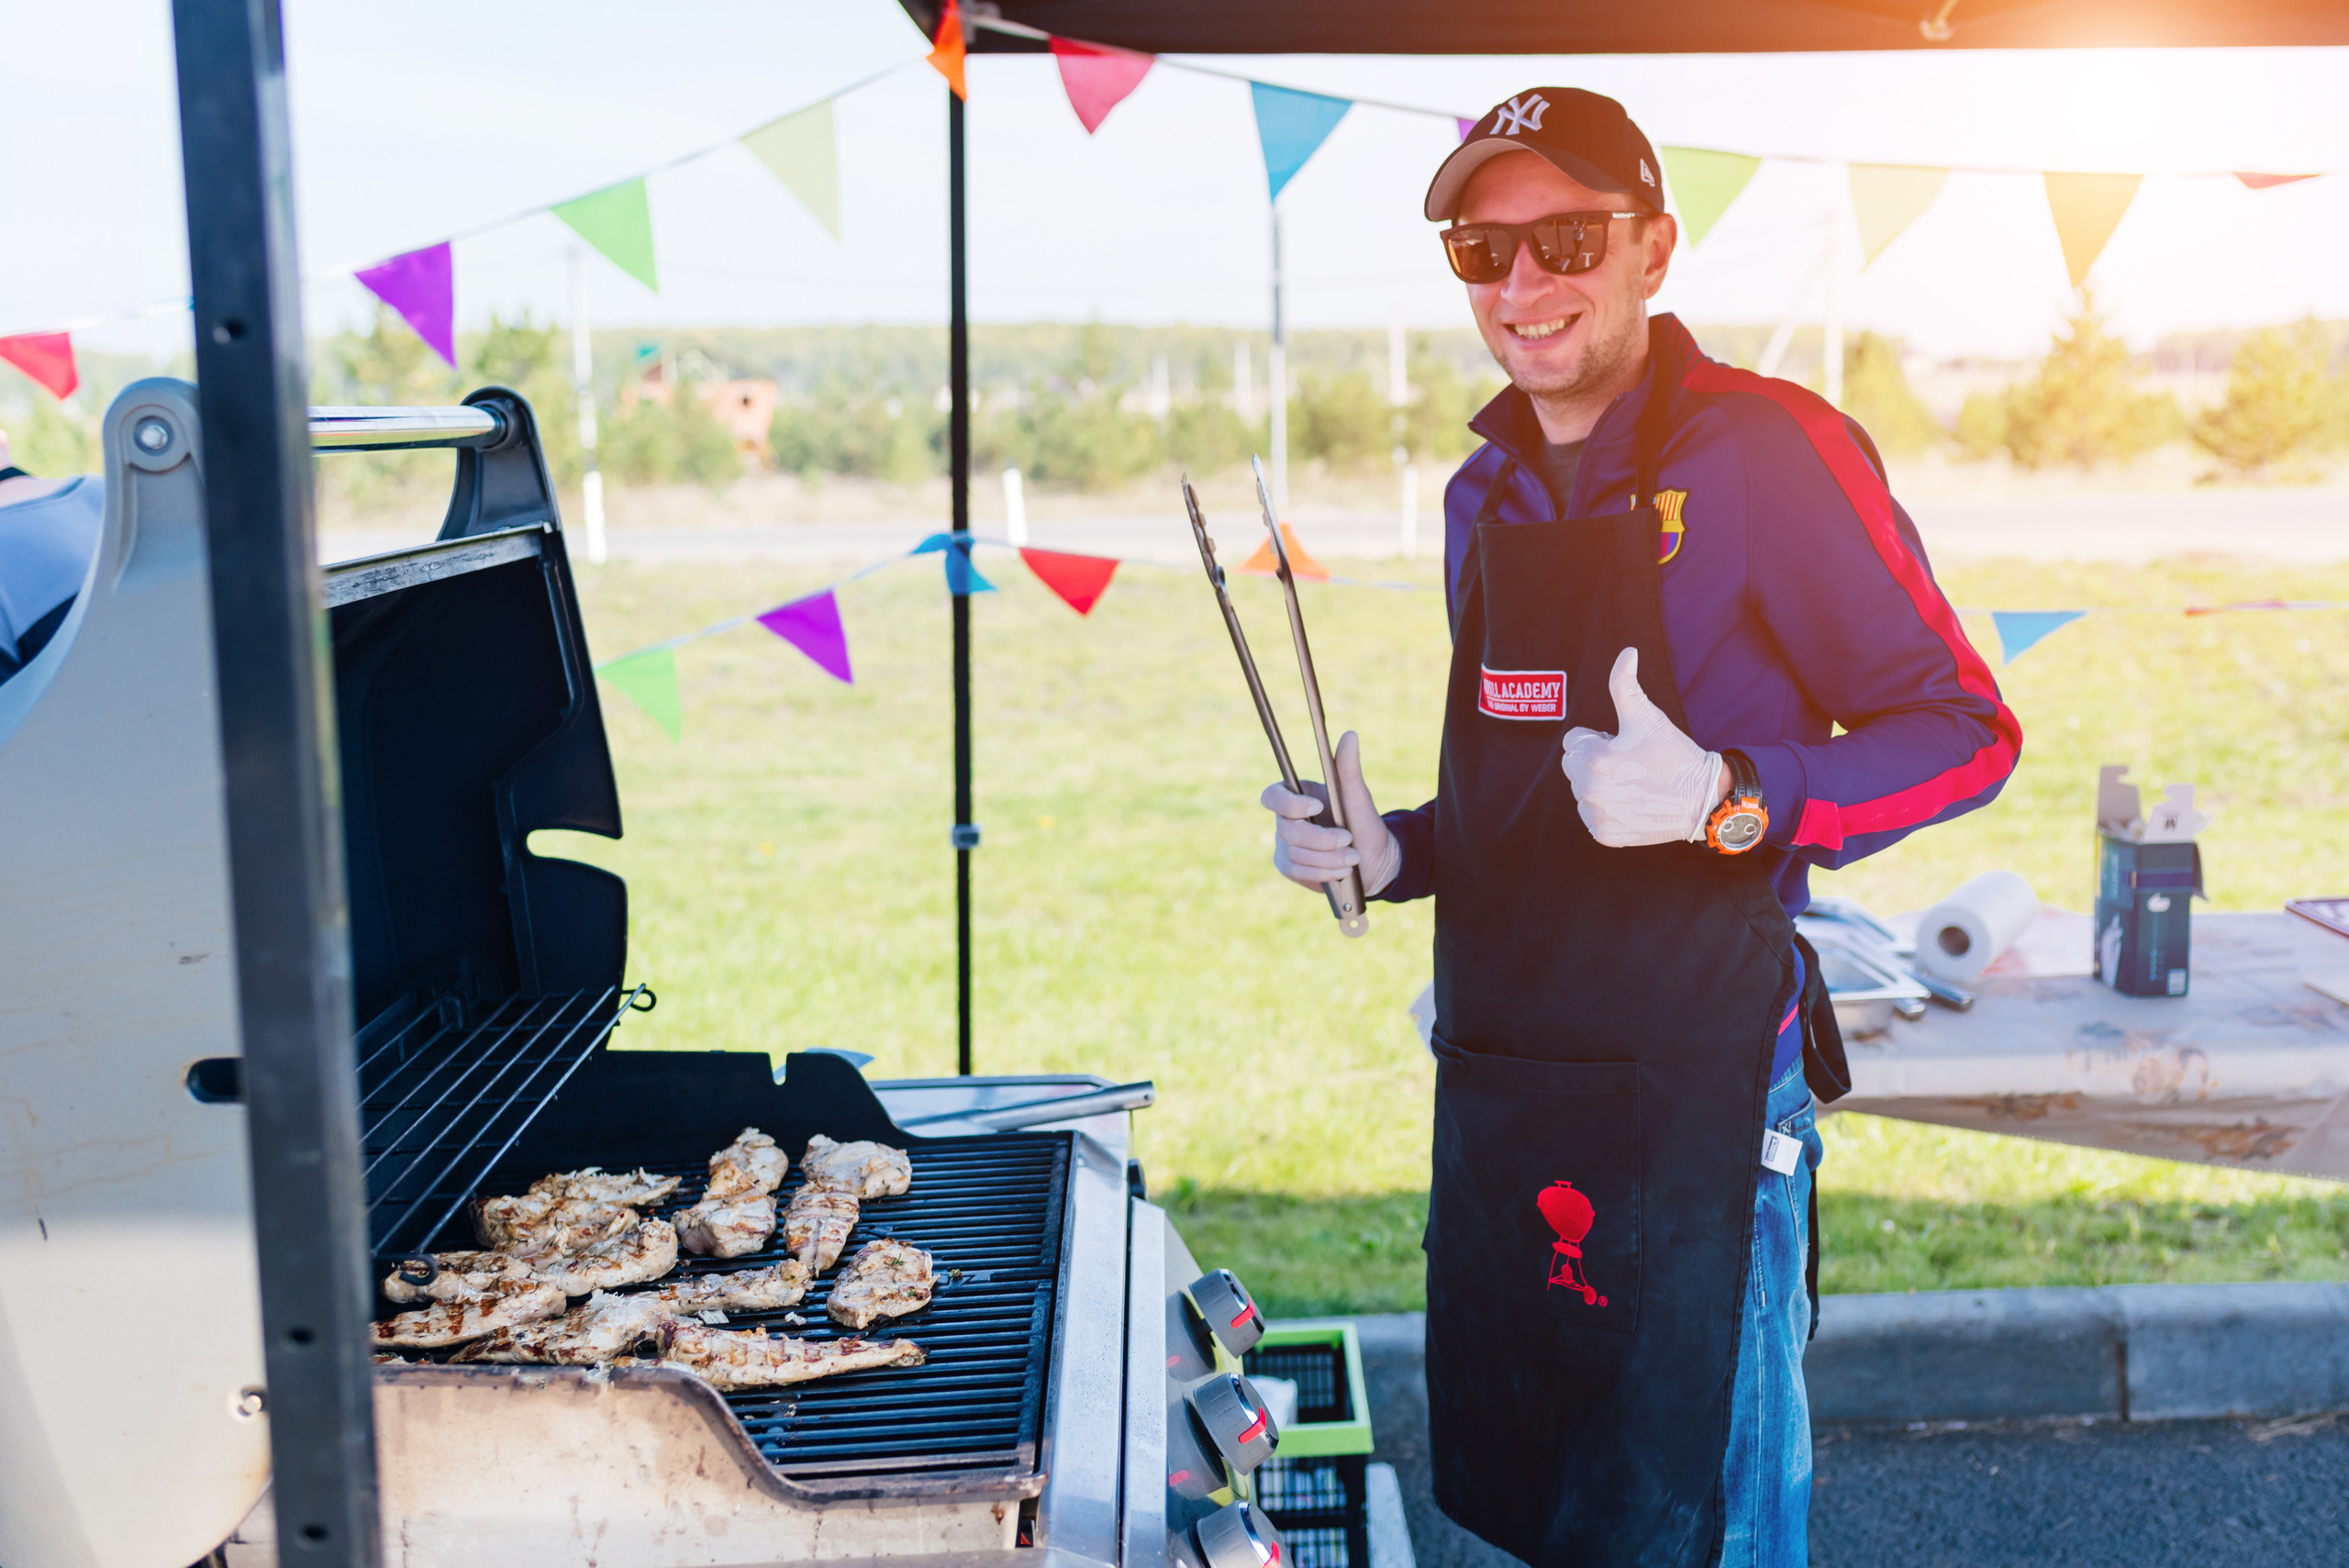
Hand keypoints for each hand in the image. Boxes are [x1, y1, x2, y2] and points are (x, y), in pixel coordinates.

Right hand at [1261, 731, 1400, 896]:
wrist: (1373, 860)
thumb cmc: (1364, 824)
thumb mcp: (1358, 797)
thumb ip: (1348, 768)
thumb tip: (1350, 734)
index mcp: (1297, 797)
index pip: (1273, 796)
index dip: (1290, 804)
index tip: (1318, 806)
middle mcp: (1285, 820)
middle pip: (1289, 830)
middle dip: (1322, 839)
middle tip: (1349, 840)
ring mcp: (1285, 845)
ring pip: (1295, 854)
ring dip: (1328, 858)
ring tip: (1353, 858)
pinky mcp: (1290, 867)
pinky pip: (1298, 871)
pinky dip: (1323, 872)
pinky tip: (1341, 870)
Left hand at [1559, 647, 1727, 846]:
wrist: (1702, 798)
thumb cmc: (1673, 753)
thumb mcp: (1647, 716)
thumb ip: (1625, 684)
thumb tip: (1627, 652)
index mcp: (1594, 758)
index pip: (1573, 742)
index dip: (1600, 740)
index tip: (1625, 746)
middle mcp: (1589, 790)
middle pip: (1572, 766)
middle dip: (1595, 760)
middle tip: (1630, 763)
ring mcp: (1596, 815)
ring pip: (1580, 790)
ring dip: (1599, 784)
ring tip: (1632, 782)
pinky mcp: (1604, 834)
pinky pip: (1590, 814)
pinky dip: (1607, 809)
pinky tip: (1631, 803)